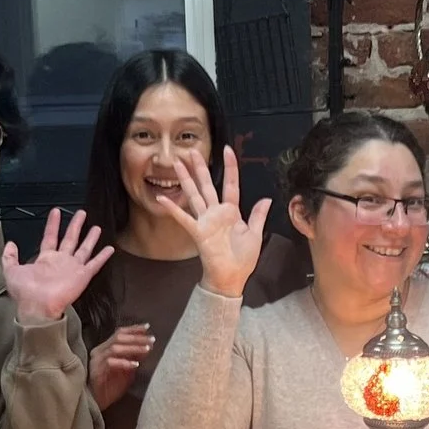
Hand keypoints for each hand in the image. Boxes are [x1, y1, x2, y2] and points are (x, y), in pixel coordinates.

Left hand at [3, 208, 112, 324]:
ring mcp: (72, 268)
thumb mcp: (10, 270)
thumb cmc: (25, 293)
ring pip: (84, 249)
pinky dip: (103, 257)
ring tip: (96, 227)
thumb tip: (10, 244)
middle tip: (81, 213)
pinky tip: (109, 249)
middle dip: (76, 225)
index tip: (56, 212)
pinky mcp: (82, 276)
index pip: (50, 236)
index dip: (53, 224)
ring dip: (90, 238)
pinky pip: (95, 264)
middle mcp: (60, 262)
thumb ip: (9, 256)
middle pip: (70, 239)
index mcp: (45, 259)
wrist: (37, 307)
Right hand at [88, 324, 153, 408]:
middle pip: (118, 338)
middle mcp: (99, 351)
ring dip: (133, 347)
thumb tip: (148, 347)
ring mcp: (96, 361)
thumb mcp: (127, 371)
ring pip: (115, 348)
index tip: (147, 327)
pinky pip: (111, 362)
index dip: (133, 329)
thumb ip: (135, 358)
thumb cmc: (111, 388)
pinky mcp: (96, 372)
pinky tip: (135, 364)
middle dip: (137, 337)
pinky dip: (124, 362)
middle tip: (151, 340)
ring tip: (147, 349)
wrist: (97, 404)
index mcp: (105, 348)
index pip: (119, 333)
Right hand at [151, 147, 270, 296]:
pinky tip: (162, 198)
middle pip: (207, 185)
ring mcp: (205, 221)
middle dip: (200, 167)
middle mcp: (216, 213)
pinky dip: (173, 208)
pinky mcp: (198, 232)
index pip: (231, 184)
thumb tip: (266, 199)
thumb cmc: (242, 259)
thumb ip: (258, 215)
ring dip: (186, 179)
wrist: (231, 278)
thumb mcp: (255, 235)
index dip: (230, 167)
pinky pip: (183, 217)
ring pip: (194, 194)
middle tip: (191, 150)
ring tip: (177, 163)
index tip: (227, 150)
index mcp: (231, 212)